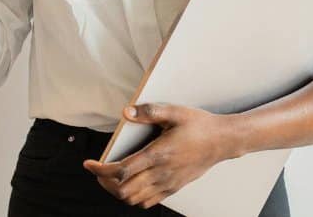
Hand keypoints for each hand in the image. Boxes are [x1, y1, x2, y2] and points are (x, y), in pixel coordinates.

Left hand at [83, 103, 236, 209]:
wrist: (223, 141)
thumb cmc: (199, 125)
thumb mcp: (174, 112)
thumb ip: (149, 111)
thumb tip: (126, 111)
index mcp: (158, 154)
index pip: (121, 171)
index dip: (100, 170)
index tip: (89, 164)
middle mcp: (161, 173)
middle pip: (123, 190)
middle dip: (104, 182)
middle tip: (97, 170)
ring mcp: (168, 183)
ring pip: (134, 199)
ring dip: (117, 191)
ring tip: (111, 178)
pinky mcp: (174, 187)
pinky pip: (148, 201)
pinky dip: (134, 197)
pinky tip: (131, 184)